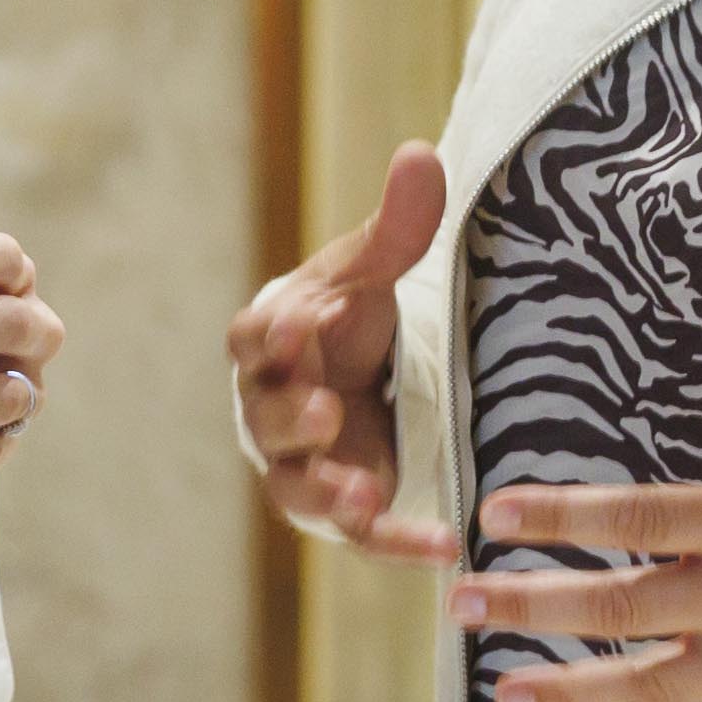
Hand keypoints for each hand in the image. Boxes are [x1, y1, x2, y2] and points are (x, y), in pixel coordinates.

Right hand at [228, 142, 457, 566]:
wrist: (376, 374)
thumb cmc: (354, 318)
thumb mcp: (376, 271)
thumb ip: (396, 225)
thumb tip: (420, 154)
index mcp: (272, 341)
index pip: (256, 337)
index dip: (276, 332)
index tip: (304, 321)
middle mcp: (273, 408)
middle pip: (266, 417)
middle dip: (292, 414)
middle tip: (324, 408)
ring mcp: (305, 465)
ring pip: (297, 485)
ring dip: (325, 488)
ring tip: (359, 490)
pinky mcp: (348, 509)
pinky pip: (364, 534)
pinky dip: (400, 542)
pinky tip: (445, 547)